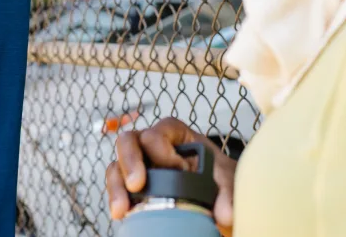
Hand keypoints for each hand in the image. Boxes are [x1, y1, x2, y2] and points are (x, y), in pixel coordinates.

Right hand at [106, 118, 237, 235]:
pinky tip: (121, 213)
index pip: (159, 131)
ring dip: (117, 185)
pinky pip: (117, 185)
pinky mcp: (132, 185)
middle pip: (129, 141)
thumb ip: (229, 194)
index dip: (162, 148)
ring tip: (121, 209)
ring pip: (118, 164)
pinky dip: (116, 197)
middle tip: (137, 185)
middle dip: (130, 161)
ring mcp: (139, 164)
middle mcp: (152, 144)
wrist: (217, 197)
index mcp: (175, 134)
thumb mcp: (229, 181)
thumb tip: (224, 215)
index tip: (178, 169)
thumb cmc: (220, 179)